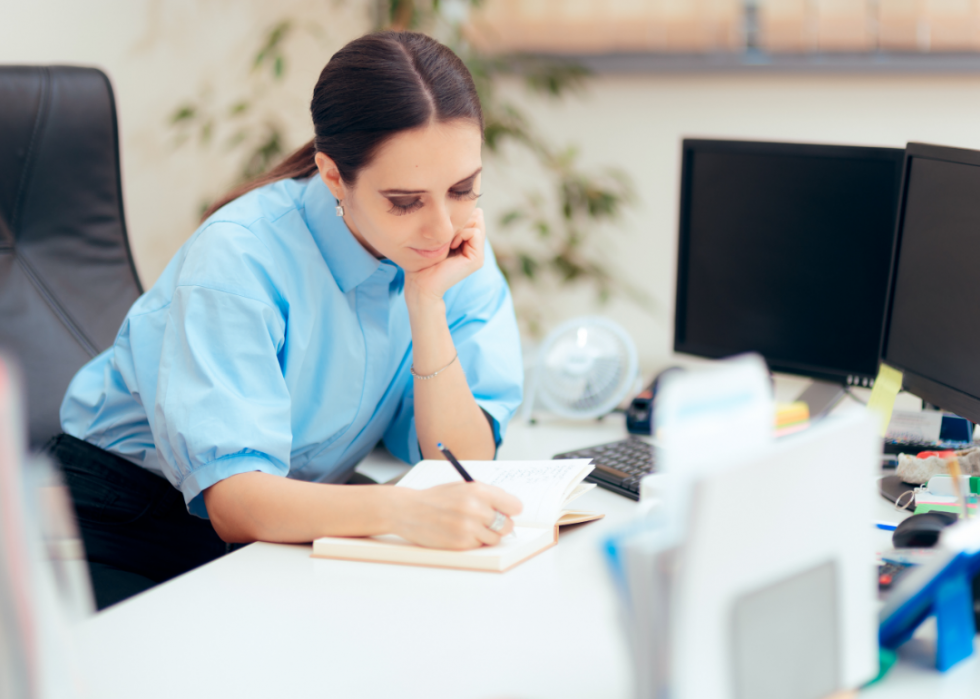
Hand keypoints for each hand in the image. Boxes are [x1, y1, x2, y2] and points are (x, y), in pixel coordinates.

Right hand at [392, 480, 522, 549]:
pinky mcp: (461, 543)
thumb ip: (487, 495)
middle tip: (489, 522)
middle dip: (501, 524)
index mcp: (478, 490)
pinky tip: (461, 533)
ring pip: (495, 538)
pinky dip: (474, 542)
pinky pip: (480, 546)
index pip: (514, 505)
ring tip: (472, 526)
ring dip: (487, 535)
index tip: (507, 512)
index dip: (511, 510)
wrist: (409, 510)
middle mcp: (476, 508)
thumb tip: (511, 507)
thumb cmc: (437, 498)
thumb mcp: (463, 487)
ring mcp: (468, 527)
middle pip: (508, 525)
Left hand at [404, 208, 484, 305]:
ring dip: (458, 227)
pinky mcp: (477, 260)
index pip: (472, 215)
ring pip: (476, 223)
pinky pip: (474, 232)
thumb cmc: (423, 259)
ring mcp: (478, 255)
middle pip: (476, 217)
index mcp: (468, 242)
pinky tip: (450, 246)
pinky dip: (461, 234)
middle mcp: (475, 248)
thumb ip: (455, 224)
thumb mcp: (440, 236)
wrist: (420, 283)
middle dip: (459, 220)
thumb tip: (475, 209)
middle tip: (444, 236)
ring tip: (447, 241)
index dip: (457, 216)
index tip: (441, 230)